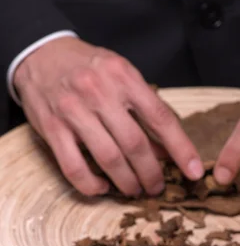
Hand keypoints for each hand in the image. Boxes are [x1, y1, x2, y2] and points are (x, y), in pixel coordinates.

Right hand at [14, 37, 203, 196]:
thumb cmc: (89, 68)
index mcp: (123, 77)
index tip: (193, 171)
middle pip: (135, 144)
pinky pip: (74, 167)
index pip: (160, 118)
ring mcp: (73, 111)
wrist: (41, 54)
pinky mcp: (52, 129)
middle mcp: (99, 92)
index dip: (181, 149)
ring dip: (126, 182)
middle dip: (151, 173)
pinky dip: (91, 185)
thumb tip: (166, 149)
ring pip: (108, 159)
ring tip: (134, 191)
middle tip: (156, 187)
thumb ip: (145, 109)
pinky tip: (102, 188)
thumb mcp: (122, 76)